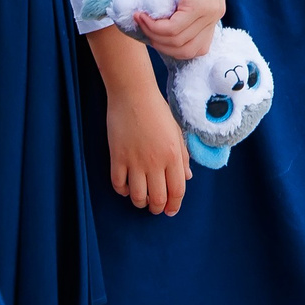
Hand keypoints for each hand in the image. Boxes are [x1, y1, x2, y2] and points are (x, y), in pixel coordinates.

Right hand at [95, 35, 189, 216]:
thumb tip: (187, 178)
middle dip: (157, 208)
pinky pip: (118, 184)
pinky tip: (125, 187)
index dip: (174, 205)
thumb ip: (183, 156)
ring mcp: (135, 161)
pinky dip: (122, 191)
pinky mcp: (117, 157)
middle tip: (155, 208)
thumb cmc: (157, 110)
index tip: (171, 211)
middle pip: (157, 198)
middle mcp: (156, 161)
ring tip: (141, 199)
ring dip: (140, 202)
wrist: (133, 94)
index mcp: (174, 155)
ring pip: (138, 196)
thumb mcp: (176, 132)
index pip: (177, 190)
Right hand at [141, 0, 222, 61]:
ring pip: (177, 41)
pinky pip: (173, 28)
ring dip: (153, 33)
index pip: (196, 48)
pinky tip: (143, 14)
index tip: (153, 31)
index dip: (171, 46)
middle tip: (143, 26)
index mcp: (212, 14)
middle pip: (186, 51)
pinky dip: (153, 25)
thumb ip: (168, 6)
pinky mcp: (200, 5)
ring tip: (140, 18)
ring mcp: (209, 12)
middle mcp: (215, 16)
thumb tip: (151, 21)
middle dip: (160, 44)